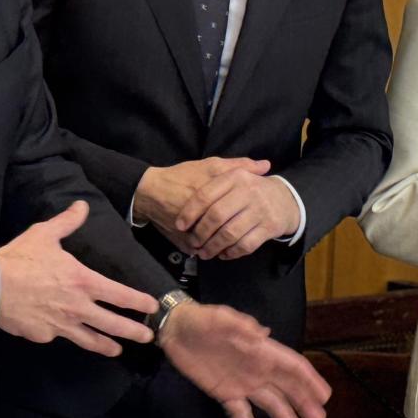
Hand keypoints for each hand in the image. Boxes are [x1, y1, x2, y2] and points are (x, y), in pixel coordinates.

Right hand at [0, 201, 157, 355]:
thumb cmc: (20, 258)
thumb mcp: (45, 234)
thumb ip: (67, 222)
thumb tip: (82, 206)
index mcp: (83, 281)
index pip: (120, 294)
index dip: (139, 302)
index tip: (153, 306)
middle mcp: (78, 306)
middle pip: (113, 323)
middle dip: (134, 331)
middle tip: (149, 336)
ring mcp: (62, 324)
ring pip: (91, 339)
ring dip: (108, 345)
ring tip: (118, 350)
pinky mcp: (45, 335)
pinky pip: (59, 335)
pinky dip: (63, 334)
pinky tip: (64, 333)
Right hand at [134, 157, 270, 253]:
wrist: (150, 192)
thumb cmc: (182, 176)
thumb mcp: (210, 165)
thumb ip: (238, 166)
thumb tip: (266, 166)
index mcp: (214, 196)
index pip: (240, 213)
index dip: (249, 214)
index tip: (254, 213)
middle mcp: (203, 217)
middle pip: (229, 232)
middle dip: (237, 233)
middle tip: (245, 230)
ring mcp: (191, 233)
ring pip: (215, 245)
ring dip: (222, 244)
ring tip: (229, 240)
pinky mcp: (181, 243)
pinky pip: (200, 251)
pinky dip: (207, 249)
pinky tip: (211, 245)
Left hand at [159, 302, 330, 417]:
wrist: (176, 330)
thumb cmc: (202, 320)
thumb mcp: (221, 317)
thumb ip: (242, 326)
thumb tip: (264, 333)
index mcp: (261, 350)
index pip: (292, 366)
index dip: (310, 380)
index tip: (325, 396)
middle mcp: (257, 369)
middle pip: (286, 388)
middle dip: (304, 403)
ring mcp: (242, 383)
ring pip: (268, 403)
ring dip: (283, 417)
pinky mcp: (224, 393)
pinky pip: (238, 412)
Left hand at [173, 169, 300, 260]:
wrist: (287, 199)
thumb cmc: (252, 189)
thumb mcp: (235, 176)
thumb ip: (212, 179)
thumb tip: (182, 191)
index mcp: (235, 177)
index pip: (206, 195)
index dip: (190, 212)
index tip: (180, 225)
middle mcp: (248, 191)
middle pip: (216, 216)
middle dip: (200, 233)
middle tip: (193, 242)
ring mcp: (260, 210)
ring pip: (230, 233)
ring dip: (213, 247)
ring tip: (204, 253)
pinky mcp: (269, 227)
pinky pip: (245, 245)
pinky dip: (232, 253)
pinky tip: (224, 254)